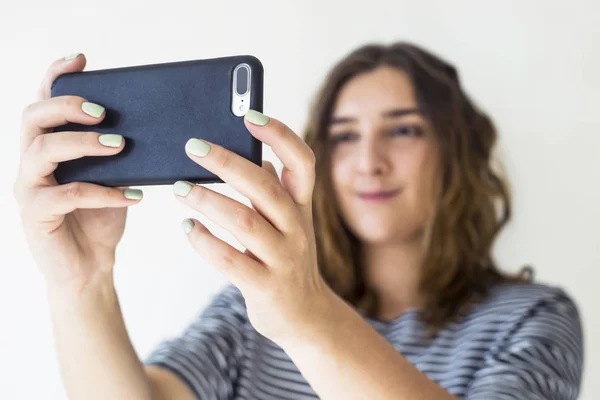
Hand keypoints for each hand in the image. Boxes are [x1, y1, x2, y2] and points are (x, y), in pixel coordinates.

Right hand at [13, 54, 142, 293]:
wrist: (89, 268)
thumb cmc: (99, 219)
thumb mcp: (113, 179)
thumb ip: (118, 156)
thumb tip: (149, 128)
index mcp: (47, 148)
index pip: (43, 103)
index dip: (56, 77)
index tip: (80, 59)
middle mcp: (30, 163)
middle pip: (33, 117)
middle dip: (68, 105)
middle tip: (105, 111)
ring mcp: (29, 188)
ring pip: (42, 150)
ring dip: (83, 143)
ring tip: (120, 145)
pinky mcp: (36, 215)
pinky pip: (67, 195)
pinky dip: (102, 192)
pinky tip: (132, 195)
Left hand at [174, 110, 333, 343]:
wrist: (304, 314)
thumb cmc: (287, 257)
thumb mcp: (289, 220)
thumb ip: (275, 189)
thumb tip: (257, 155)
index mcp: (302, 205)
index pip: (302, 162)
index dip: (280, 135)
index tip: (251, 114)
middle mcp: (297, 228)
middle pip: (265, 187)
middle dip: (228, 163)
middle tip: (192, 147)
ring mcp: (284, 258)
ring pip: (244, 222)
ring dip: (208, 201)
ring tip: (180, 187)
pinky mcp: (266, 286)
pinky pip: (230, 261)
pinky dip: (204, 241)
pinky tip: (187, 227)